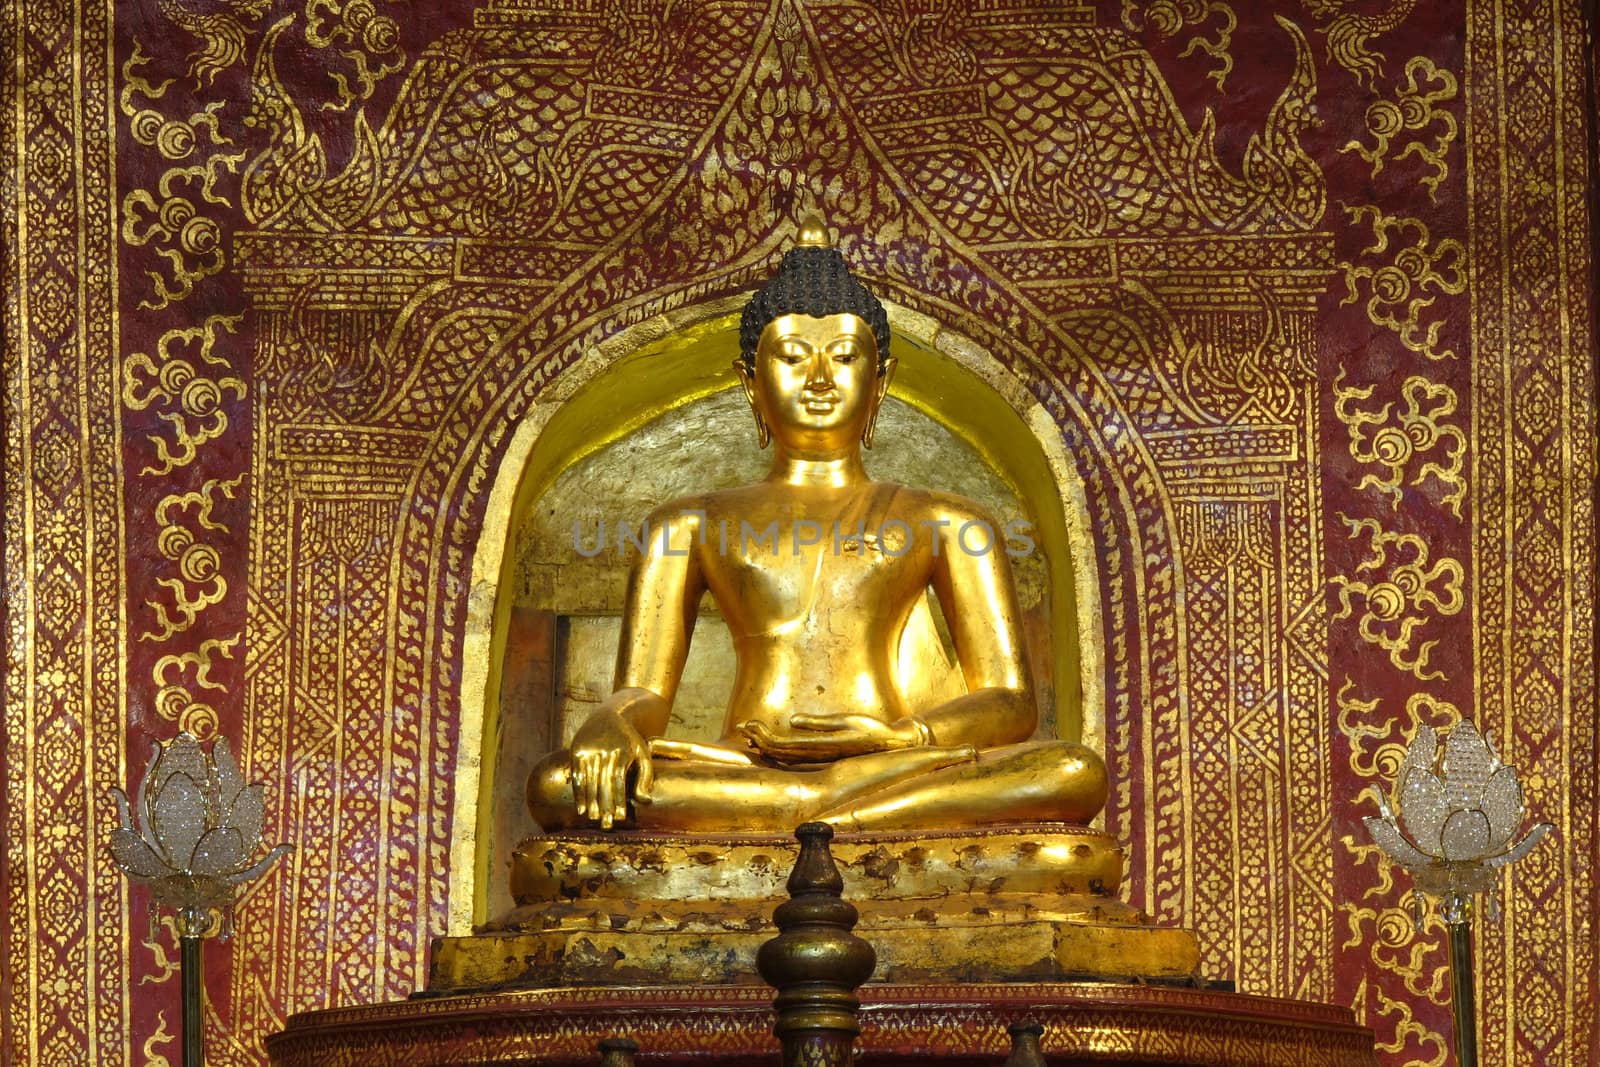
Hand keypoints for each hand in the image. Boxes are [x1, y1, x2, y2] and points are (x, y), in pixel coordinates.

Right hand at [568, 709, 654, 828]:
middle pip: (603, 782)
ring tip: (594, 819)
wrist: (610, 714)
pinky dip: (579, 794)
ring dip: (591, 803)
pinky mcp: (576, 750)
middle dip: (604, 805)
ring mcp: (589, 749)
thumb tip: (645, 801)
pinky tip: (581, 809)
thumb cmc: (630, 740)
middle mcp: (604, 749)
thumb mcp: (643, 753)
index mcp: (622, 750)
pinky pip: (577, 776)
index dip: (618, 799)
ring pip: (589, 781)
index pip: (618, 779)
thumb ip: (646, 777)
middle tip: (606, 824)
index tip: (620, 817)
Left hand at [740, 713, 923, 762]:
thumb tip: (792, 721)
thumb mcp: (846, 721)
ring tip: (749, 733)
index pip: (783, 745)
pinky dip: (777, 747)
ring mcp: (818, 758)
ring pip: (784, 755)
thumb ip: (819, 723)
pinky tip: (768, 741)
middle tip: (742, 726)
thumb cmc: (871, 729)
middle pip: (778, 752)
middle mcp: (816, 756)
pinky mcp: (820, 755)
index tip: (749, 724)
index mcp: (820, 747)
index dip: (762, 736)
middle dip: (758, 738)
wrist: (891, 744)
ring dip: (765, 744)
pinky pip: (792, 755)